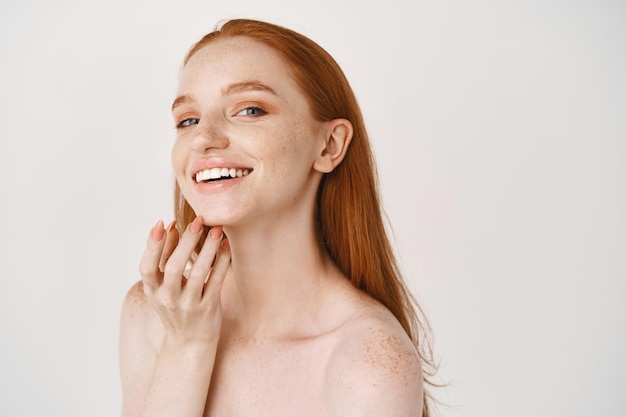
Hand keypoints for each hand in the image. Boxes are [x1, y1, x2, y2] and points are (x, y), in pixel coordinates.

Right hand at [139, 216, 230, 348]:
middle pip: (174, 268)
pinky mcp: (208, 309)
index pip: (146, 267)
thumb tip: (170, 227)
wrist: (189, 344)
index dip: (153, 246)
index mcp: (153, 290)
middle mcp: (168, 299)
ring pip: (198, 274)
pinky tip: (225, 247)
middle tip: (199, 221)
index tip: (162, 223)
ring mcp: (188, 305)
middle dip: (186, 243)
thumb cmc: (175, 306)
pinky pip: (215, 282)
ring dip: (208, 249)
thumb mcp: (163, 286)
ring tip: (216, 230)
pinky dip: (221, 263)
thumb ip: (165, 257)